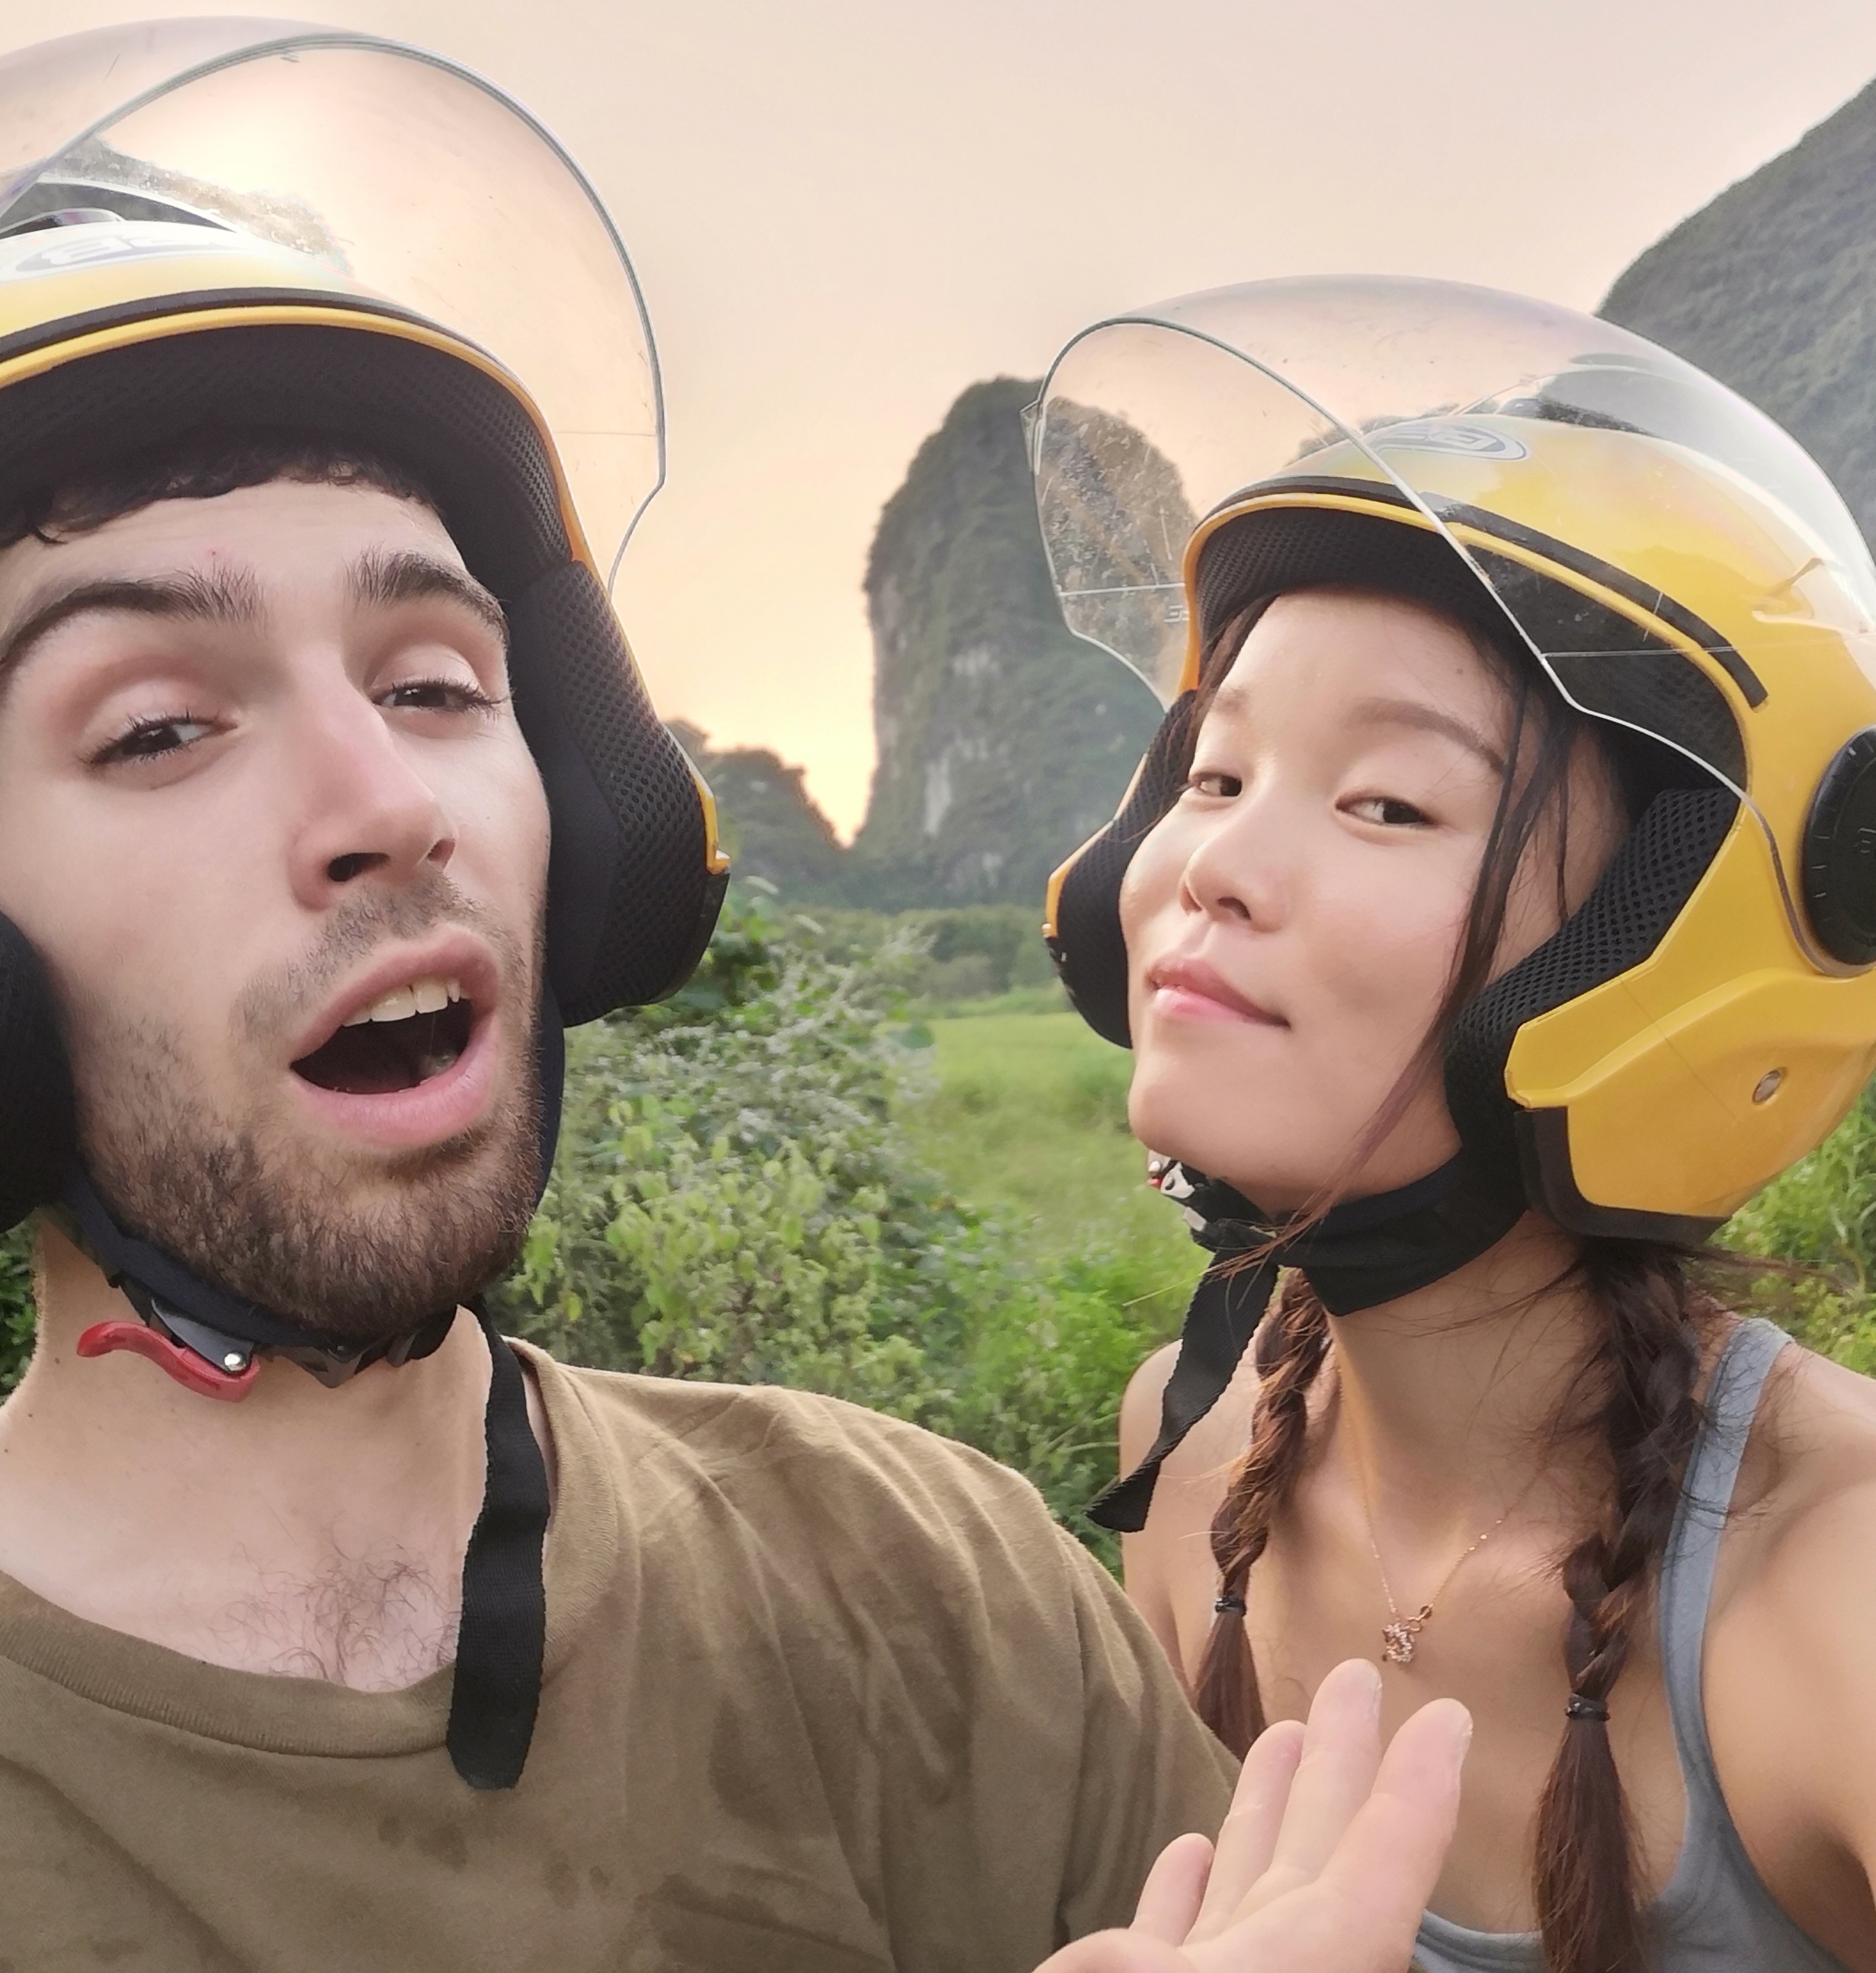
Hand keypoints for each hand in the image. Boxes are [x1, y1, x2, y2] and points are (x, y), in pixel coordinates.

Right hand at [1040, 1658, 1470, 1972]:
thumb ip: (1197, 1935)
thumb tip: (1184, 1897)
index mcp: (1309, 1962)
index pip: (1383, 1864)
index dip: (1419, 1791)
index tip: (1450, 1718)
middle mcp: (1278, 1969)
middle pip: (1319, 1854)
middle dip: (1338, 1762)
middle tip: (1357, 1675)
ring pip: (1251, 1890)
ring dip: (1267, 1810)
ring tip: (1283, 1733)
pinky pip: (1182, 1940)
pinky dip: (1188, 1893)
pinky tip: (1190, 1849)